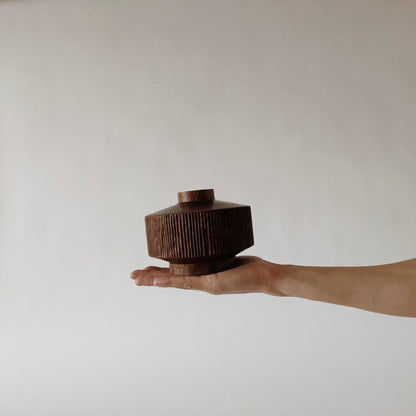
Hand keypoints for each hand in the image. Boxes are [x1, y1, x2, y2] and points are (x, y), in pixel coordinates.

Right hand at [130, 256, 284, 294]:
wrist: (268, 278)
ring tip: (137, 279)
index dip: (160, 274)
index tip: (146, 270)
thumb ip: (216, 252)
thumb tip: (208, 239)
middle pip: (171, 281)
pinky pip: (187, 281)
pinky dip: (171, 280)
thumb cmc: (252, 268)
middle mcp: (202, 283)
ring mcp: (206, 285)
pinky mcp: (212, 284)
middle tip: (132, 277)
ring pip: (174, 282)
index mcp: (204, 277)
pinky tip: (157, 280)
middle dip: (151, 278)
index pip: (177, 276)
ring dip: (155, 280)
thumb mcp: (228, 256)